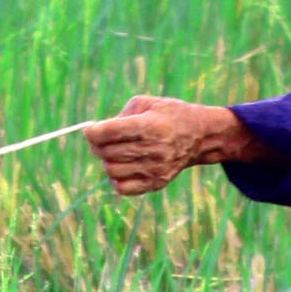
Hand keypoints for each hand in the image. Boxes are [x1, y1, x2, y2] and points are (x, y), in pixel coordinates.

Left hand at [83, 96, 265, 196]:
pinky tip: (124, 166)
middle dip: (97, 145)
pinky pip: (123, 188)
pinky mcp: (157, 183)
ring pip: (112, 170)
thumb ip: (120, 116)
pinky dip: (116, 178)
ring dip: (107, 160)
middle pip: (106, 152)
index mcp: (149, 125)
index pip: (108, 133)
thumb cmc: (168, 115)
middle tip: (102, 139)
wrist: (200, 136)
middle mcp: (153, 149)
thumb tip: (96, 134)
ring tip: (116, 151)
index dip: (92, 132)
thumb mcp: (146, 103)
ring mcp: (155, 169)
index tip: (90, 129)